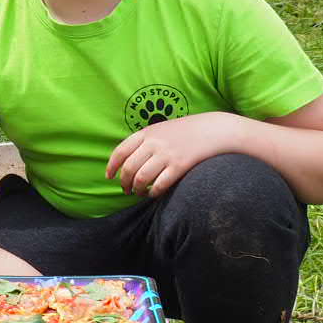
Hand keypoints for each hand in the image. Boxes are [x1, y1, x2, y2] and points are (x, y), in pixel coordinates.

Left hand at [106, 112, 242, 197]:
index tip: (109, 177)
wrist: (214, 130)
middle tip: (125, 190)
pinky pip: (159, 184)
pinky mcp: (179, 166)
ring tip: (138, 193)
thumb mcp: (161, 128)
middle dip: (124, 182)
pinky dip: (153, 192)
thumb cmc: (186, 131)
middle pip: (128, 168)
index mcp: (146, 132)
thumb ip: (145, 141)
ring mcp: (166, 154)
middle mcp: (154, 143)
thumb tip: (127, 159)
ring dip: (137, 189)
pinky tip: (153, 193)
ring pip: (141, 178)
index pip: (120, 151)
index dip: (112, 166)